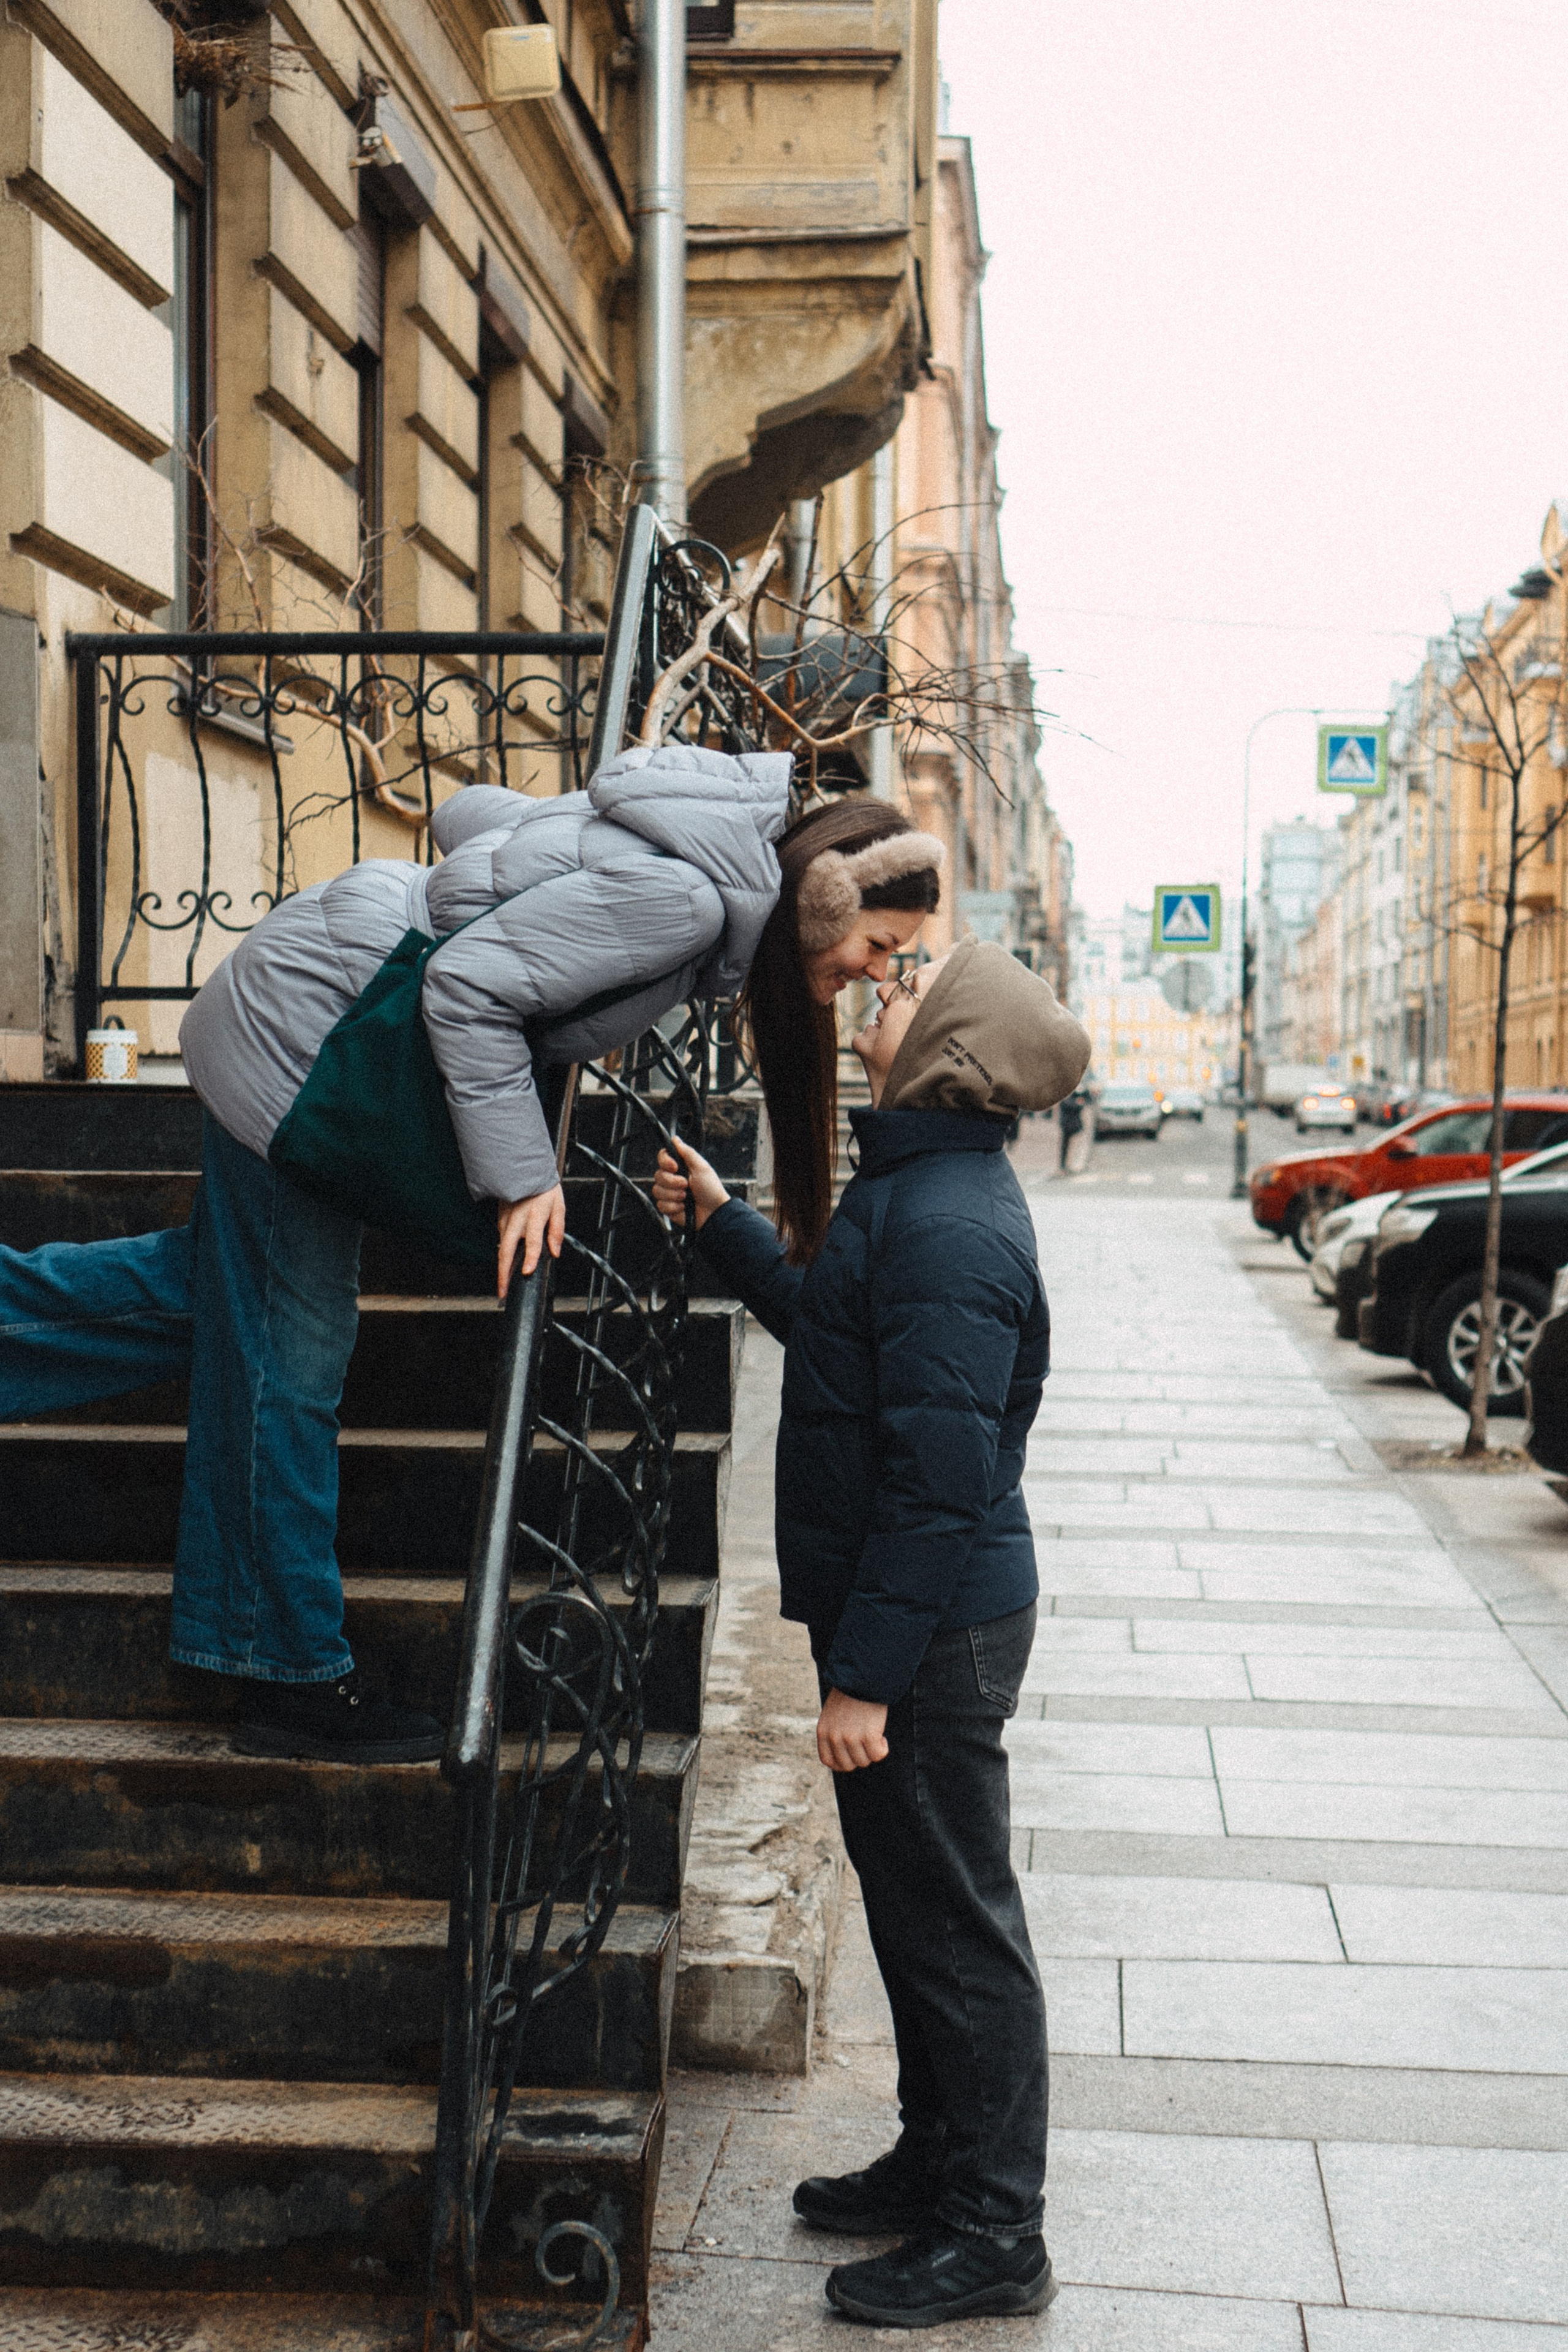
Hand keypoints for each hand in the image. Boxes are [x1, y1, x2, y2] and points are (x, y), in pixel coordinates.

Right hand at [497, 1183, 565, 1298]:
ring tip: (503, 1284)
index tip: (527, 1272)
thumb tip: (555, 1253)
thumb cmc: (544, 1187)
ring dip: (501, 1266)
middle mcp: (518, 1218)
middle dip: (503, 1273)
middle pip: (507, 1249)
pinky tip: (504, 1263)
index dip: (530, 1257)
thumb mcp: (558, 1205)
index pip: (532, 1240)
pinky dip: (502, 1251)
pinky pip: (500, 1237)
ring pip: (501, 1246)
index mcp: (535, 1215)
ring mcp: (506, 1218)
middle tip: (503, 1291)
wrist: (525, 1167)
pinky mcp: (500, 1217)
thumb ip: (557, 1230)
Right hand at [651, 1136, 730, 1231]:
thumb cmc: (711, 1189)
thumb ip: (687, 1152)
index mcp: (679, 1167)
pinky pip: (660, 1205)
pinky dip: (674, 1207)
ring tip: (687, 1197)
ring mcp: (669, 1193)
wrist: (714, 1212)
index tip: (675, 1167)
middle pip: (657, 1175)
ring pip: (657, 1190)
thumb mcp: (701, 1167)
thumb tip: (675, 1139)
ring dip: (674, 1195)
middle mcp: (672, 1179)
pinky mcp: (668, 1207)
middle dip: (673, 1182)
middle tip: (686, 1185)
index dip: (665, 1162)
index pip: (662, 1158)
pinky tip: (684, 1207)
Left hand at [816, 1687, 888, 1773]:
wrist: (863, 1677)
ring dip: (871, 1751)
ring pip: (864, 1761)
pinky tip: (882, 1736)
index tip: (852, 1757)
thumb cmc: (850, 1693)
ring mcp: (851, 1738)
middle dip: (858, 1757)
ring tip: (874, 1735)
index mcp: (823, 1731)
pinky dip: (882, 1748)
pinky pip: (878, 1755)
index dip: (841, 1763)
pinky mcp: (868, 1736)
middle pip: (848, 1765)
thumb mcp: (832, 1713)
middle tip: (865, 1744)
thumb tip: (844, 1753)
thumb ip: (834, 1732)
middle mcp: (834, 1737)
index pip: (828, 1761)